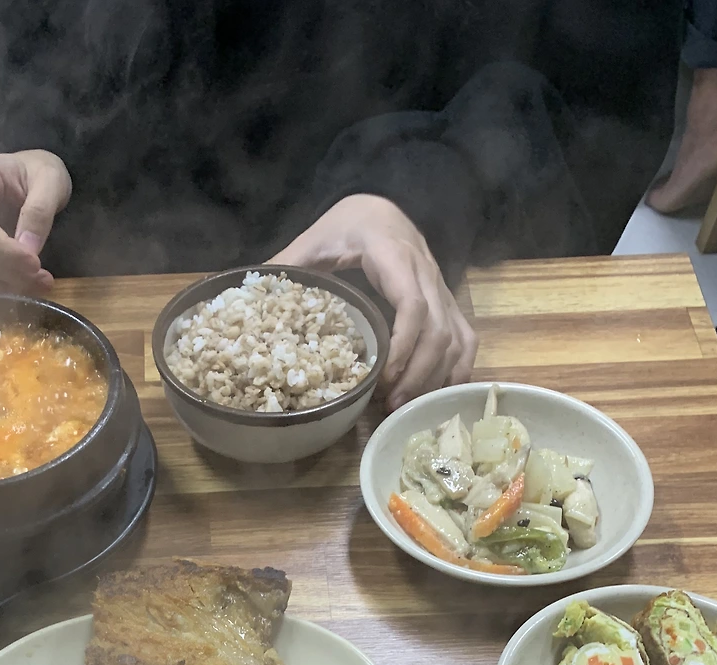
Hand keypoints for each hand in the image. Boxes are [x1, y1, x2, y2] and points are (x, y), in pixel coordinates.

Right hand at [0, 150, 72, 294]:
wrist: (28, 176)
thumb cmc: (37, 173)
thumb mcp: (51, 181)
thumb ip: (40, 210)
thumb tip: (27, 250)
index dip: (4, 251)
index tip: (34, 265)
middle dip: (6, 274)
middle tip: (41, 281)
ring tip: (28, 289)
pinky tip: (10, 293)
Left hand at [271, 196, 476, 410]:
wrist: (380, 206)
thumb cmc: (345, 225)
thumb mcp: (313, 240)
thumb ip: (288, 267)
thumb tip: (250, 295)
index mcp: (391, 254)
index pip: (411, 302)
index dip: (402, 344)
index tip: (384, 378)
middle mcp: (425, 271)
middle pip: (437, 329)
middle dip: (417, 373)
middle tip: (391, 406)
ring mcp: (441, 287)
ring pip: (455, 336)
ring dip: (434, 376)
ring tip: (406, 407)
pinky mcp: (448, 300)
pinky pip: (466, 336)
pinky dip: (460, 368)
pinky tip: (440, 395)